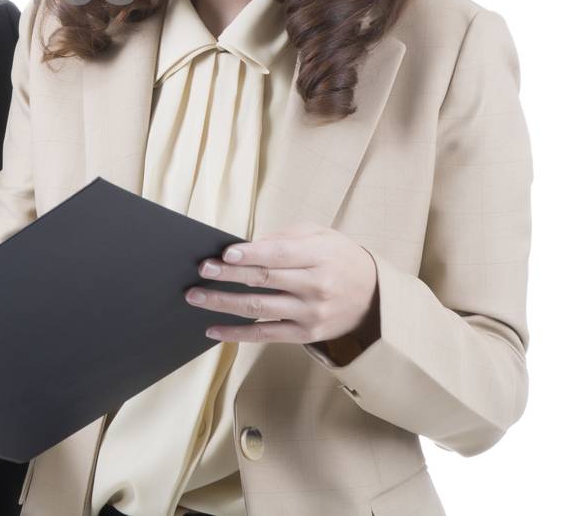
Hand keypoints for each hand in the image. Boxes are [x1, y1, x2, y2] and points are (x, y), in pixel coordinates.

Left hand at [184, 223, 378, 345]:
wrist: (374, 296)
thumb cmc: (340, 258)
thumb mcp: (320, 236)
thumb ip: (285, 238)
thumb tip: (246, 245)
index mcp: (320, 257)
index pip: (279, 254)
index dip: (250, 254)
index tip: (224, 253)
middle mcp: (315, 287)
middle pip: (264, 280)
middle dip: (229, 275)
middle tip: (202, 270)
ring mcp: (310, 314)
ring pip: (259, 309)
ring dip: (223, 303)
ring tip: (195, 296)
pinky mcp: (306, 334)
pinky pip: (265, 336)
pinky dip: (236, 334)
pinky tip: (213, 329)